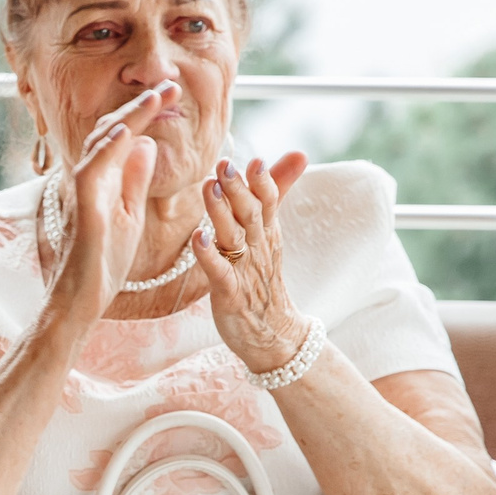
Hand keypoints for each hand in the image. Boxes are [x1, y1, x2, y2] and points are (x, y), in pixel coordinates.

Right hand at [51, 110, 160, 321]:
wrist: (82, 300)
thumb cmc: (102, 262)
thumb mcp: (129, 213)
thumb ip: (135, 179)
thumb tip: (147, 144)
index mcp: (104, 180)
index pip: (123, 136)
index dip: (145, 113)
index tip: (171, 93)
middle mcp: (90, 180)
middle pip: (111, 132)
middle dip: (140, 107)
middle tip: (169, 85)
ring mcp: (83, 194)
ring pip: (99, 145)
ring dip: (127, 119)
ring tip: (153, 98)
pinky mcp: (82, 211)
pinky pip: (89, 173)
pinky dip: (105, 151)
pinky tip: (124, 134)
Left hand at [194, 153, 313, 370]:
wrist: (274, 337)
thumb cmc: (263, 283)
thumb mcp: (270, 239)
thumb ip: (271, 200)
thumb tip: (297, 157)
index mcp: (267, 235)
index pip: (269, 202)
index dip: (262, 182)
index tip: (253, 159)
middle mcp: (258, 249)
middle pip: (250, 214)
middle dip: (238, 188)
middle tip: (225, 163)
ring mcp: (244, 271)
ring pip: (233, 236)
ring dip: (220, 212)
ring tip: (208, 187)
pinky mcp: (229, 294)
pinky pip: (219, 271)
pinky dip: (208, 254)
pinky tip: (198, 237)